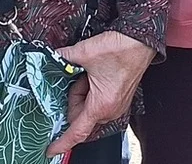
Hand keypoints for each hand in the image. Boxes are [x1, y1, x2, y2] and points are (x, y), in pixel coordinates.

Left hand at [47, 32, 153, 156]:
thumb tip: (51, 58)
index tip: (51, 149)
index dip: (62, 142)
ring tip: (90, 72)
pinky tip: (95, 75)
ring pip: (88, 109)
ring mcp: (116, 106)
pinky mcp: (120, 99)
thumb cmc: (122, 49)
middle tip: (78, 77)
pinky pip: (98, 103)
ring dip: (83, 93)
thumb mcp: (85, 52)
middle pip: (79, 117)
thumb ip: (63, 58)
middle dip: (74, 98)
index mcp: (101, 106)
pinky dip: (92, 92)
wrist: (140, 41)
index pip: (76, 132)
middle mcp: (110, 111)